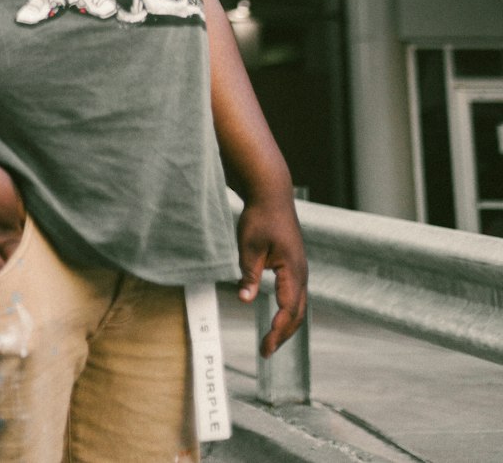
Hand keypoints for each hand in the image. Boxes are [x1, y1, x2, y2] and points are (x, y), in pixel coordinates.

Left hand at [236, 192, 307, 356]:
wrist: (271, 194)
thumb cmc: (259, 217)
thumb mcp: (249, 247)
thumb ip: (249, 275)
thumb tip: (245, 300)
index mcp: (293, 270)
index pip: (288, 310)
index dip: (278, 331)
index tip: (266, 348)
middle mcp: (301, 273)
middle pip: (298, 313)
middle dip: (284, 334)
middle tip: (266, 351)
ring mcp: (300, 269)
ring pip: (299, 305)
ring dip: (287, 325)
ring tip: (271, 341)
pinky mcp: (295, 265)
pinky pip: (296, 295)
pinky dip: (288, 311)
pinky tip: (276, 318)